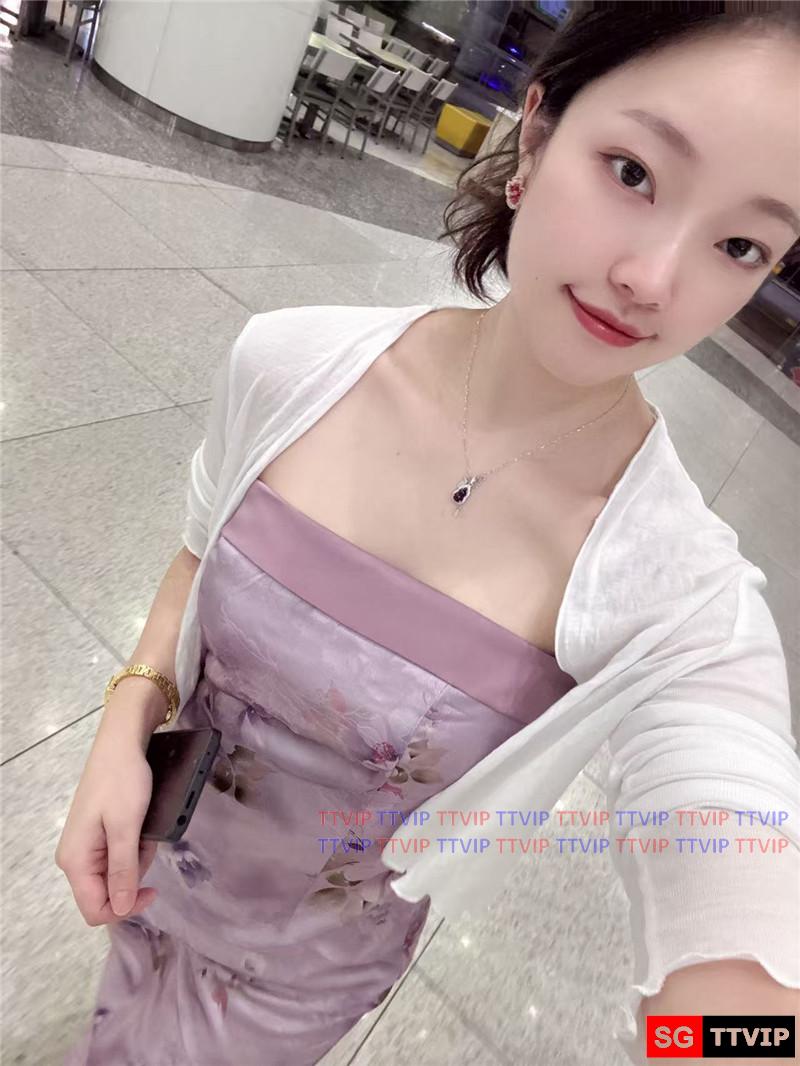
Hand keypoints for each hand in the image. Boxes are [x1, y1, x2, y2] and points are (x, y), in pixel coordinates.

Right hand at [55, 692, 160, 924]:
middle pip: (106, 893)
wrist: (122, 743)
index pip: (95, 909)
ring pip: (116, 874)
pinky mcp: (97, 834)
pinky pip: (119, 855)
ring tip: (147, 829)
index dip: (125, 907)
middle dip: (134, 877)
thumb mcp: (126, 827)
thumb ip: (123, 870)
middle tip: (149, 845)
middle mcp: (74, 858)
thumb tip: (119, 909)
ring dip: (138, 858)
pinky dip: (136, 846)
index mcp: (75, 861)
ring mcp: (86, 845)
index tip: (153, 890)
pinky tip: (144, 826)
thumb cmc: (123, 781)